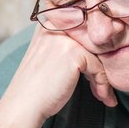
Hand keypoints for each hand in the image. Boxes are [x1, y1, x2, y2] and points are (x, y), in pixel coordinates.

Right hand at [0, 24, 116, 127]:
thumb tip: (102, 50)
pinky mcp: (74, 53)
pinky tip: (103, 98)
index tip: (99, 75)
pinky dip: (103, 85)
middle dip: (101, 68)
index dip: (95, 54)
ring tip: (104, 96)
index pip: (85, 33)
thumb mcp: (52, 57)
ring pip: (98, 57)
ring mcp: (66, 38)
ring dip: (103, 79)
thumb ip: (70, 47)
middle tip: (103, 88)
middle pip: (93, 44)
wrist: (24, 105)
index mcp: (51, 22)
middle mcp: (58, 25)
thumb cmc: (37, 87)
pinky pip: (98, 68)